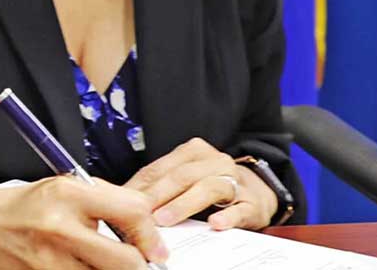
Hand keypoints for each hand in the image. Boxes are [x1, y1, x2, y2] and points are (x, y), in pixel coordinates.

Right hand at [0, 172, 168, 268]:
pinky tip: (84, 268)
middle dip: (139, 264)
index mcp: (68, 195)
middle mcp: (60, 229)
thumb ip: (106, 200)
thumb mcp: (63, 188)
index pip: (132, 211)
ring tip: (104, 261)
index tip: (156, 246)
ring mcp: (49, 263)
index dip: (152, 233)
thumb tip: (147, 223)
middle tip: (141, 262)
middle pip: (126, 261)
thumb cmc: (25, 207)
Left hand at [125, 138, 278, 230]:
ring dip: (184, 205)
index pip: (162, 167)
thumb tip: (123, 198)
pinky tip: (214, 224)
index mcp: (195, 151)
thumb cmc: (209, 187)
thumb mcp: (184, 179)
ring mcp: (235, 182)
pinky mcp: (251, 204)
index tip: (125, 202)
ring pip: (209, 188)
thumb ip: (158, 185)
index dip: (142, 186)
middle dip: (159, 195)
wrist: (254, 193)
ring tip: (164, 220)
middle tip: (141, 213)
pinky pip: (239, 209)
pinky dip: (227, 217)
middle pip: (183, 175)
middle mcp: (216, 162)